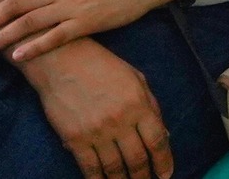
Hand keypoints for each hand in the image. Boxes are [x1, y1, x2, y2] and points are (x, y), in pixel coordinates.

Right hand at [22, 38, 173, 178]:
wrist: (62, 62)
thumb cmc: (102, 67)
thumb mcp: (135, 79)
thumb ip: (151, 106)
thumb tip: (164, 134)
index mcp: (139, 104)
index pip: (157, 140)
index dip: (164, 161)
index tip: (166, 174)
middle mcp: (120, 120)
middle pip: (137, 159)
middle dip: (144, 176)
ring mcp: (96, 131)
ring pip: (114, 168)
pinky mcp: (75, 139)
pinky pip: (89, 167)